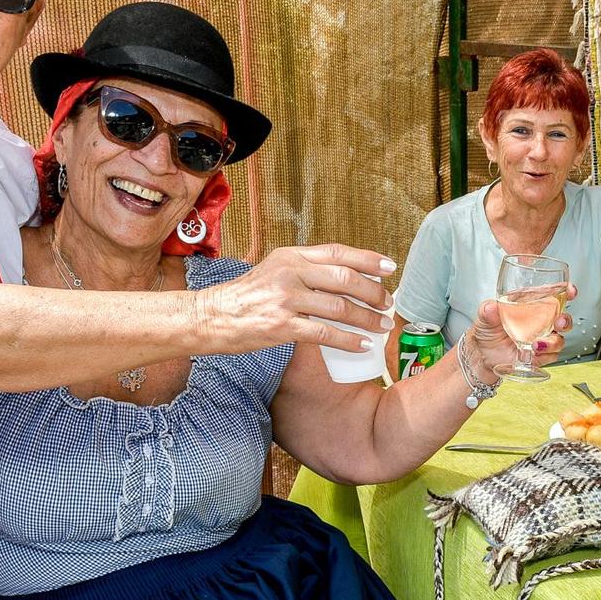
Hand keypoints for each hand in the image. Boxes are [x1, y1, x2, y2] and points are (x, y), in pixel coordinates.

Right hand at [199, 244, 396, 353]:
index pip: (338, 252)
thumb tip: (344, 279)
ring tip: (382, 327)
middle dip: (373, 293)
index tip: (390, 267)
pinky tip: (362, 346)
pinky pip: (324, 333)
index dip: (368, 259)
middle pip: (345, 279)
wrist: (210, 317)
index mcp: (291, 256)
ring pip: (339, 307)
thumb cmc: (245, 297)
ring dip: (367, 319)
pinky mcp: (281, 326)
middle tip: (388, 304)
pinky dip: (348, 341)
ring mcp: (285, 299)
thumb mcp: (274, 271)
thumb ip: (304, 271)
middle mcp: (290, 272)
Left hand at [466, 284, 578, 376]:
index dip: (566, 291)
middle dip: (565, 320)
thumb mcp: (484, 317)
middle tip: (559, 322)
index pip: (553, 294)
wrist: (484, 356)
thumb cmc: (487, 331)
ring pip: (560, 339)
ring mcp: (542, 338)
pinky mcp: (541, 354)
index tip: (570, 290)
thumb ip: (487, 310)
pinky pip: (552, 355)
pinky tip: (533, 352)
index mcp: (531, 304)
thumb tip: (491, 307)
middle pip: (563, 317)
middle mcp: (541, 320)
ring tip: (536, 344)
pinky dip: (545, 354)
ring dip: (553, 342)